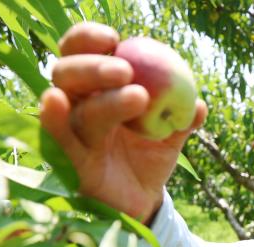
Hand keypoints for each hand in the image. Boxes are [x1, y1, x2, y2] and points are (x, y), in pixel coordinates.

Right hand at [38, 22, 207, 222]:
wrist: (142, 201)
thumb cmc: (148, 159)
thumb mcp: (169, 135)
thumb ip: (183, 118)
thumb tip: (199, 106)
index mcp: (95, 89)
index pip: (81, 53)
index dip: (89, 39)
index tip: (115, 38)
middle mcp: (75, 106)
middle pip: (68, 73)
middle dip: (95, 67)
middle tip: (127, 70)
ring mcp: (69, 133)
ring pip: (73, 106)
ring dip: (104, 98)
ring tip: (139, 97)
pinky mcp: (68, 161)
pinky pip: (59, 139)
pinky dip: (54, 119)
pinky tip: (55, 101)